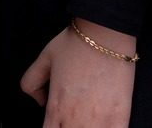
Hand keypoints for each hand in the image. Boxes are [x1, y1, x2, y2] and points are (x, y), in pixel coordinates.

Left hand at [20, 22, 134, 127]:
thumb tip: (39, 100)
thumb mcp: (44, 58)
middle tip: (72, 119)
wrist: (105, 32)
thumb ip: (31, 82)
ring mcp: (98, 121)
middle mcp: (74, 120)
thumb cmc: (75, 43)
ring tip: (88, 121)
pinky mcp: (119, 118)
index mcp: (55, 108)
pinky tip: (104, 124)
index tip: (56, 123)